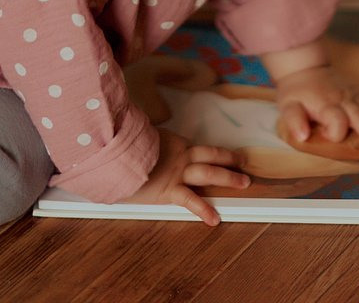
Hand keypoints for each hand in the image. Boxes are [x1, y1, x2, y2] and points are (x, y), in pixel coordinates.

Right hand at [124, 129, 249, 224]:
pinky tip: (214, 219)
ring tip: (244, 182)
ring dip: (228, 177)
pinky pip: (190, 200)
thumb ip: (145, 143)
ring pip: (209, 172)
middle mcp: (179, 155)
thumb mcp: (138, 139)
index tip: (223, 154)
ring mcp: (177, 172)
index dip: (213, 151)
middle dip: (229, 159)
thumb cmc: (122, 146)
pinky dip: (203, 210)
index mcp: (172, 142)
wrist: (115, 153)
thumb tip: (140, 143)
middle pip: (211, 155)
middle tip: (243, 161)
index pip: (198, 148)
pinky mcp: (169, 190)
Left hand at [275, 64, 358, 154]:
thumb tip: (302, 137)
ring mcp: (354, 95)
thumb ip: (294, 120)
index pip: (336, 121)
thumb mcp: (288, 105)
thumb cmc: (296, 90)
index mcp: (326, 105)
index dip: (335, 132)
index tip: (331, 138)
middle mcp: (343, 100)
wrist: (304, 67)